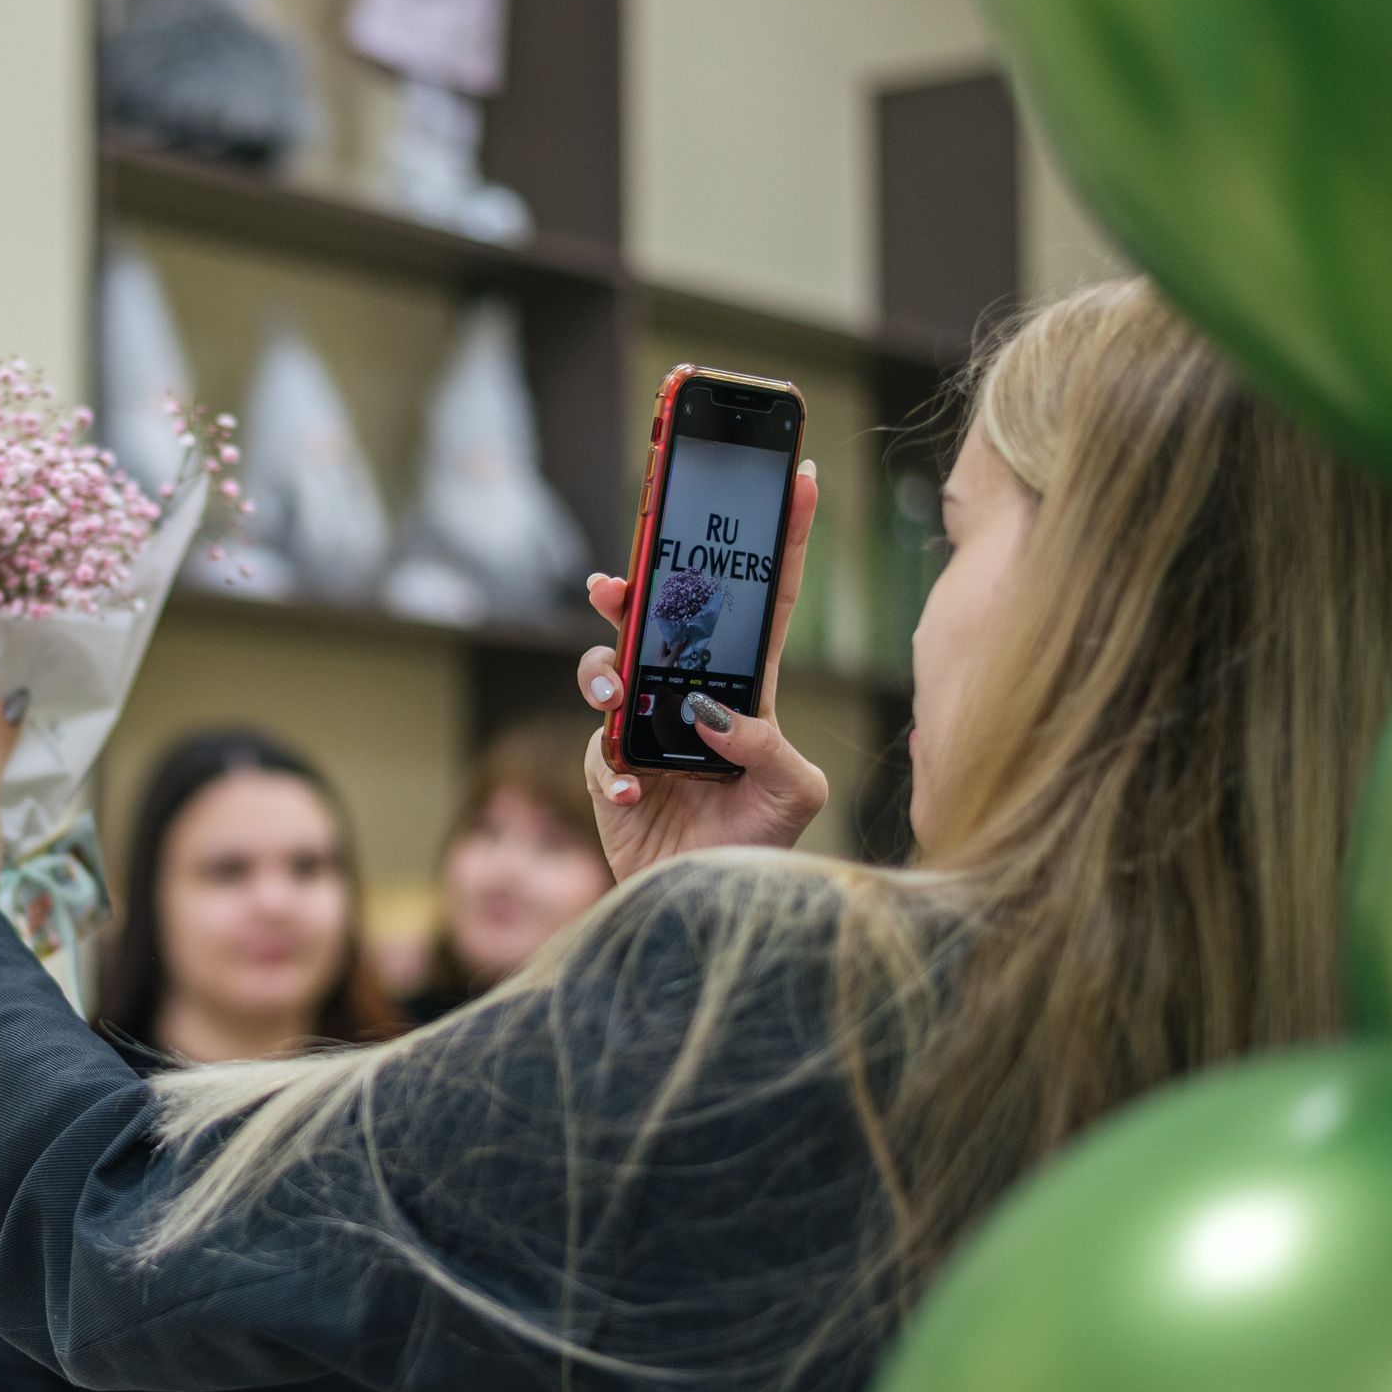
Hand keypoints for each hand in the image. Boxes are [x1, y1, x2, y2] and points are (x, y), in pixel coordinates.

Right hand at [577, 461, 829, 882]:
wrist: (706, 910)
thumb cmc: (759, 850)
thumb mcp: (795, 795)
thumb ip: (770, 747)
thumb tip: (713, 709)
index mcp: (749, 693)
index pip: (767, 603)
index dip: (781, 543)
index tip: (795, 481)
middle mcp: (692, 698)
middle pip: (662, 618)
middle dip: (639, 585)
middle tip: (622, 579)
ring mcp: (645, 729)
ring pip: (609, 666)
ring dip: (602, 671)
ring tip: (610, 696)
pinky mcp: (609, 769)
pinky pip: (595, 749)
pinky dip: (612, 769)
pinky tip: (636, 794)